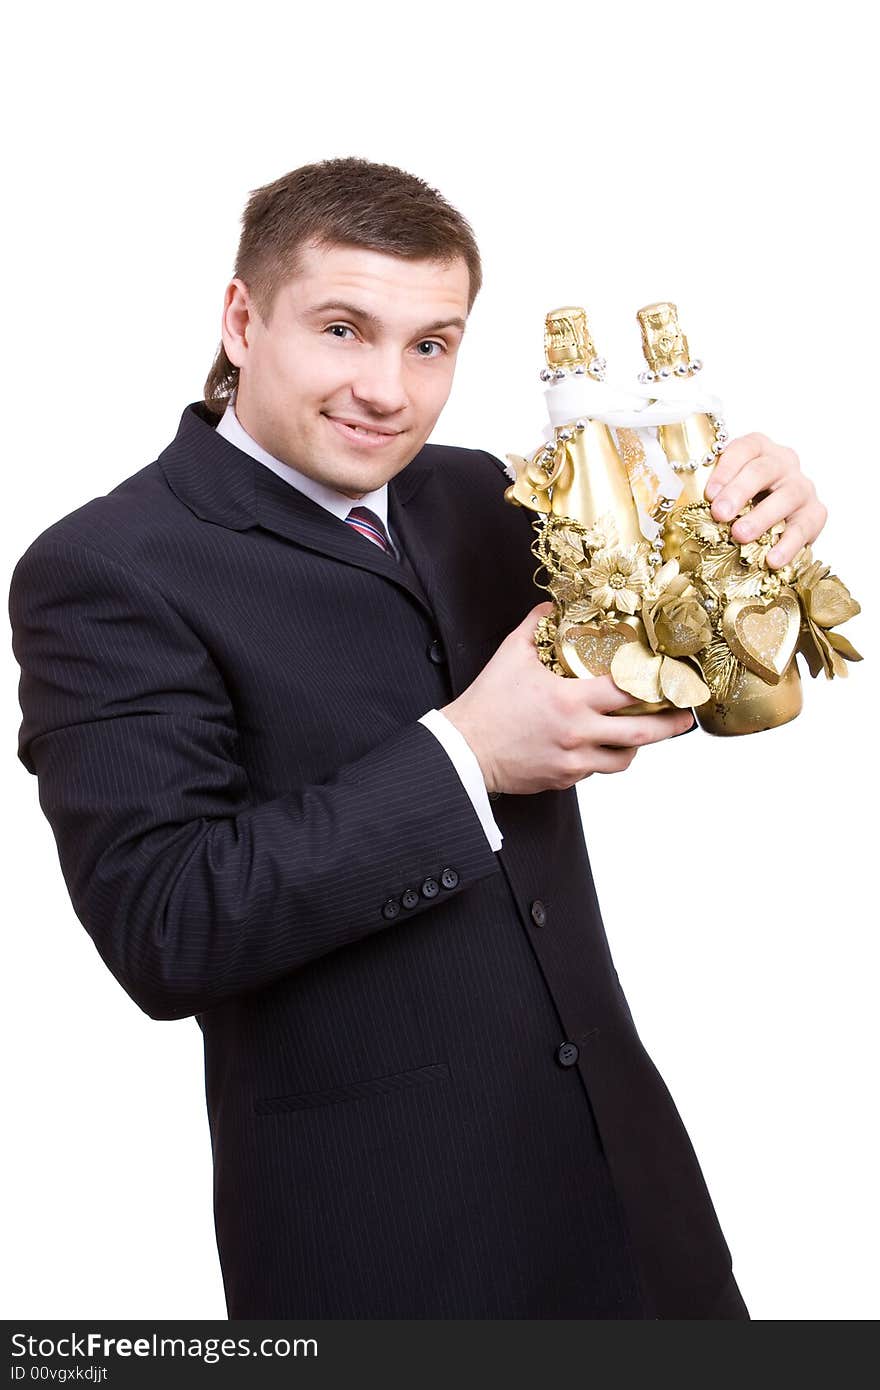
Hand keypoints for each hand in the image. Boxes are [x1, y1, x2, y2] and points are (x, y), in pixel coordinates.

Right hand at [441, 603, 694, 795]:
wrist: (463, 750)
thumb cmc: (486, 705)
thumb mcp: (511, 655)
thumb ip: (535, 627)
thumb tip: (550, 607)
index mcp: (570, 701)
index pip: (628, 691)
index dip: (656, 684)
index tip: (671, 679)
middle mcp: (578, 734)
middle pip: (642, 733)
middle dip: (670, 726)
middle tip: (685, 717)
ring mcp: (573, 761)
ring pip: (623, 759)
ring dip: (638, 746)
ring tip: (644, 734)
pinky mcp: (563, 779)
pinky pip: (596, 771)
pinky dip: (604, 757)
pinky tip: (601, 745)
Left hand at [703, 431, 826, 567]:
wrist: (778, 520)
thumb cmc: (742, 502)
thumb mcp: (724, 491)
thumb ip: (709, 493)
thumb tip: (672, 508)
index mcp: (758, 449)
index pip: (743, 449)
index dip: (726, 469)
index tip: (709, 493)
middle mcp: (783, 462)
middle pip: (764, 470)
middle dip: (740, 492)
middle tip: (720, 514)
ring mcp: (802, 487)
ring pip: (786, 496)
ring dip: (761, 517)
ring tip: (740, 535)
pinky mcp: (816, 513)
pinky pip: (804, 527)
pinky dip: (788, 545)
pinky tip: (771, 559)